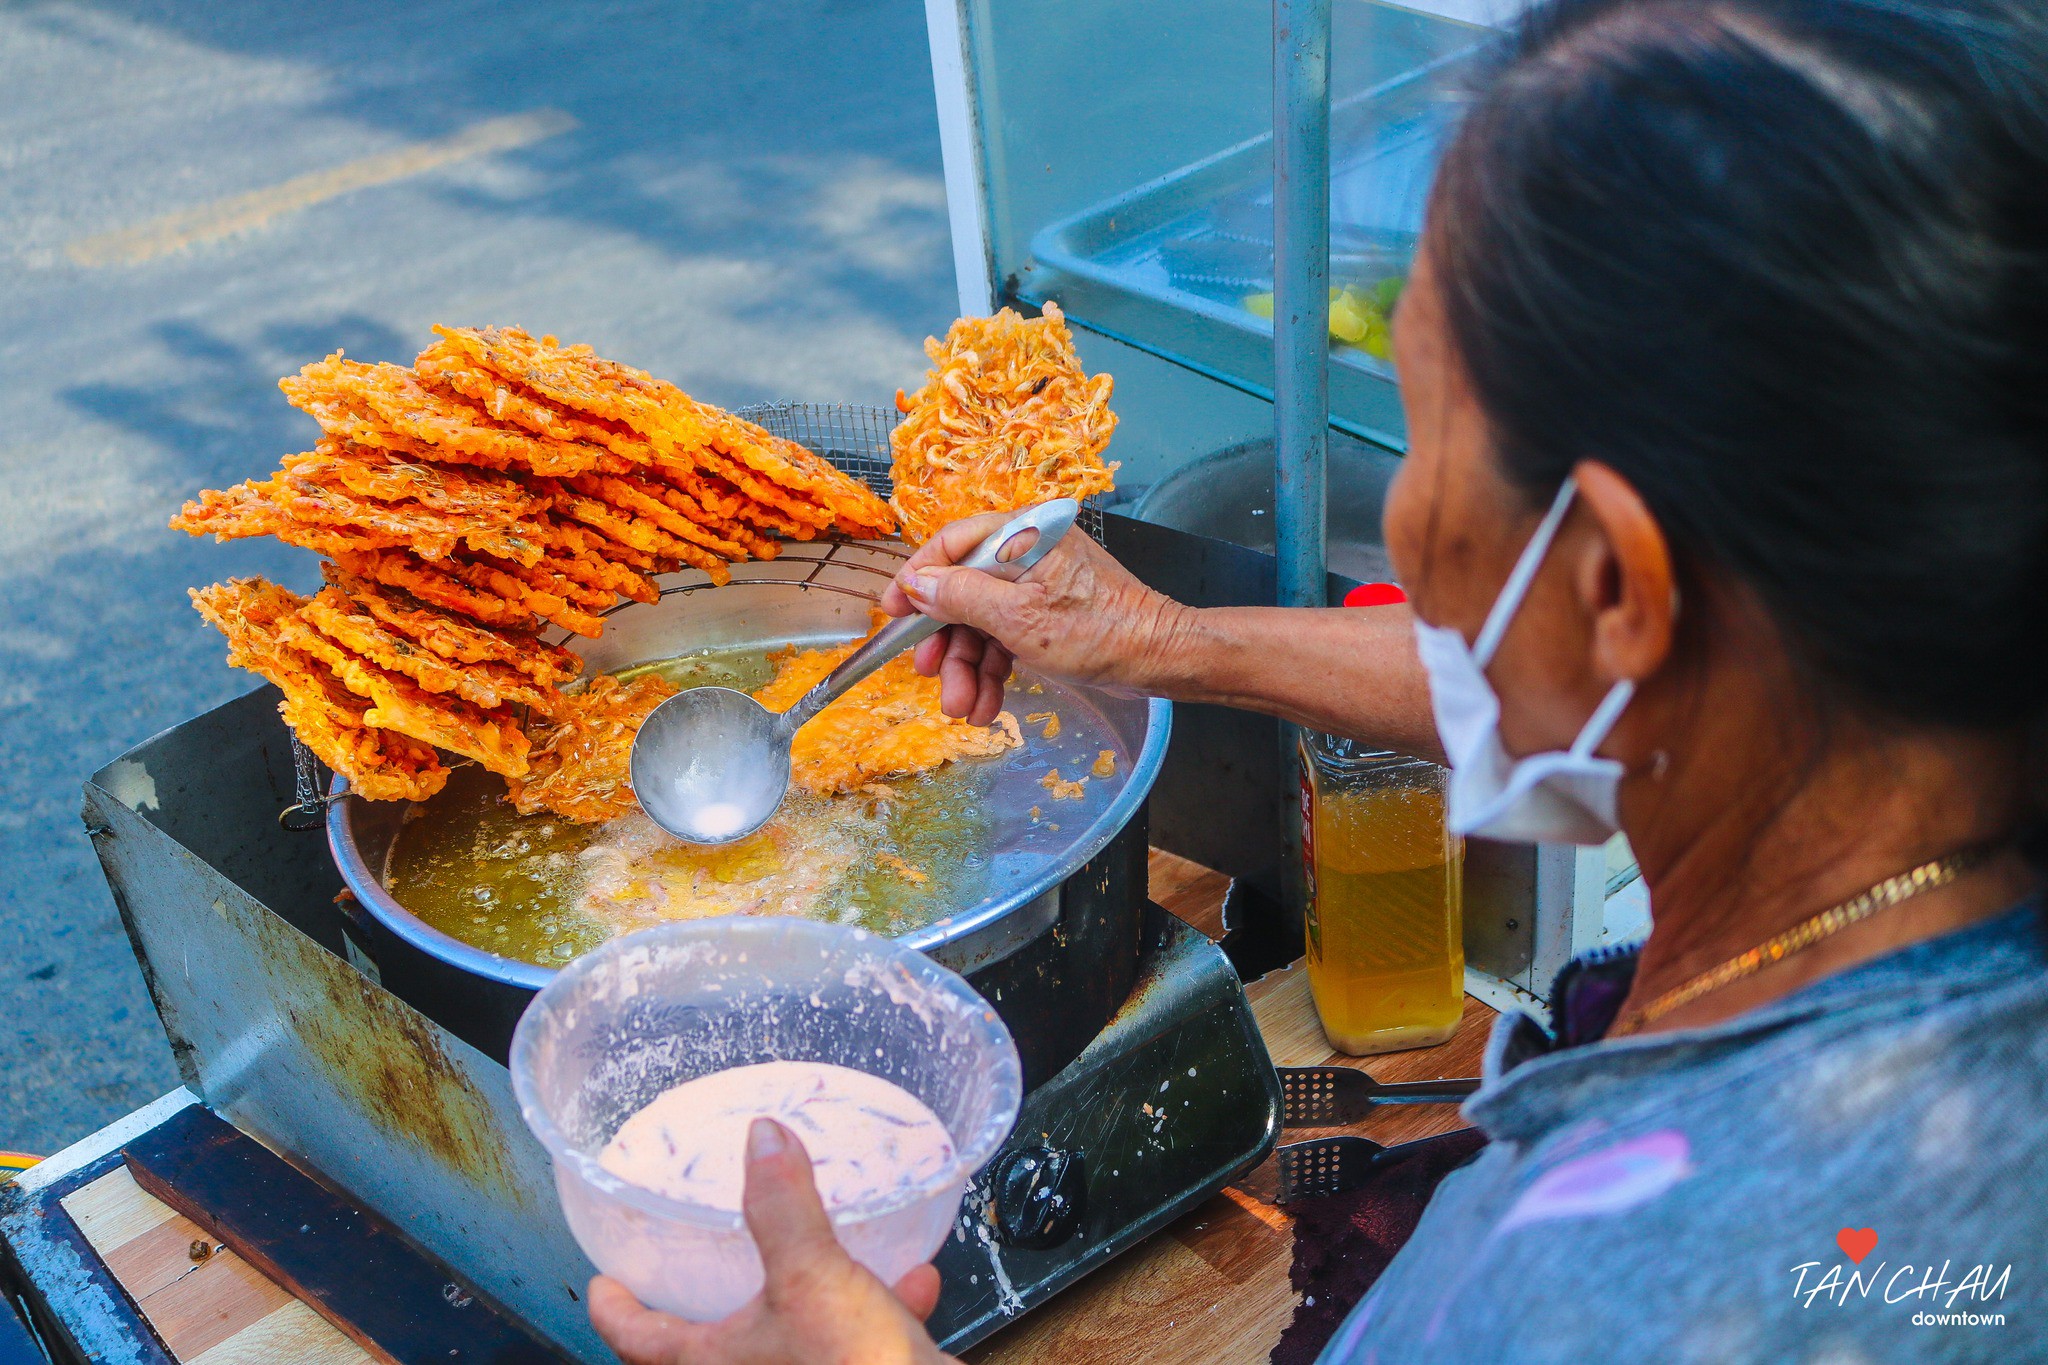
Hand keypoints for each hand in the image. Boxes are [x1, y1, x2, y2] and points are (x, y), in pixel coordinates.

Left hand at [588, 1118, 954, 1364]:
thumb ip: (783, 1207)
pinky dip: (878, 1311)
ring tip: (825, 1255)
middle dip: (707, 1306)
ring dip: (810, 1297)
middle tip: (696, 1265)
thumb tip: (762, 1137)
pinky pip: (853, 1344)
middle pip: (706, 1348)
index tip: (602, 1284)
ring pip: (788, 1342)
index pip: (638, 1340)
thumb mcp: (812, 1276)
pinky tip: (915, 1281)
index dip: (615, 1310)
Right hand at [877, 509, 1193, 722]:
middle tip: (932, 678)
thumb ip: (960, 596)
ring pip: (981, 623)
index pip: (951, 545)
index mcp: (1022, 534)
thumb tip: (915, 583)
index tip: (892, 614)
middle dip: (947, 643)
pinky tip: (987, 704)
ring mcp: (1037, 587)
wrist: (1157, 658)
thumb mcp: (1018, 616)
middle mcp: (1027, 553)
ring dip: (969, 668)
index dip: (917, 580)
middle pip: (962, 591)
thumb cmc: (1098, 630)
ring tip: (966, 708)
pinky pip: (1005, 637)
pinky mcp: (1047, 615)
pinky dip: (993, 671)